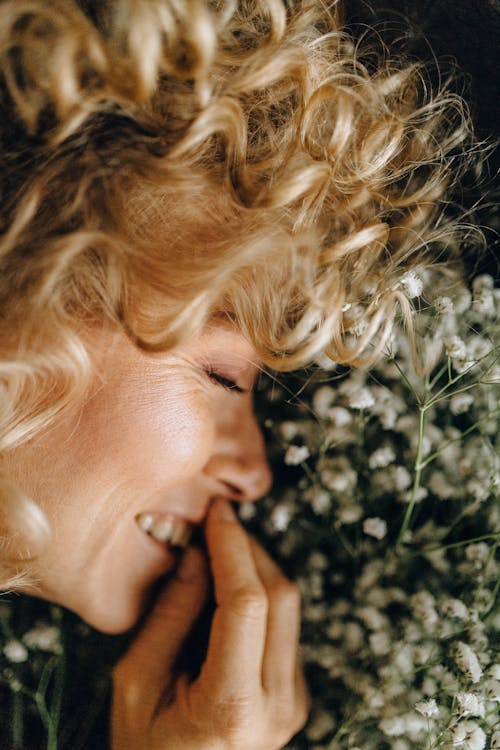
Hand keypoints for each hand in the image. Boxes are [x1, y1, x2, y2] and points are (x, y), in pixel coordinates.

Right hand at [111, 498, 308, 749]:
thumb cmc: (145, 744)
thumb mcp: (137, 679)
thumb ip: (170, 614)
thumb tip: (196, 550)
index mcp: (232, 706)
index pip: (247, 603)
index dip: (233, 546)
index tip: (217, 512)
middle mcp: (277, 704)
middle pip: (278, 596)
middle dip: (247, 548)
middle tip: (215, 523)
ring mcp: (293, 701)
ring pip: (288, 606)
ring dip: (256, 566)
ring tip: (218, 550)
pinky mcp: (295, 693)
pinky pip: (285, 625)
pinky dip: (260, 593)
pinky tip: (228, 587)